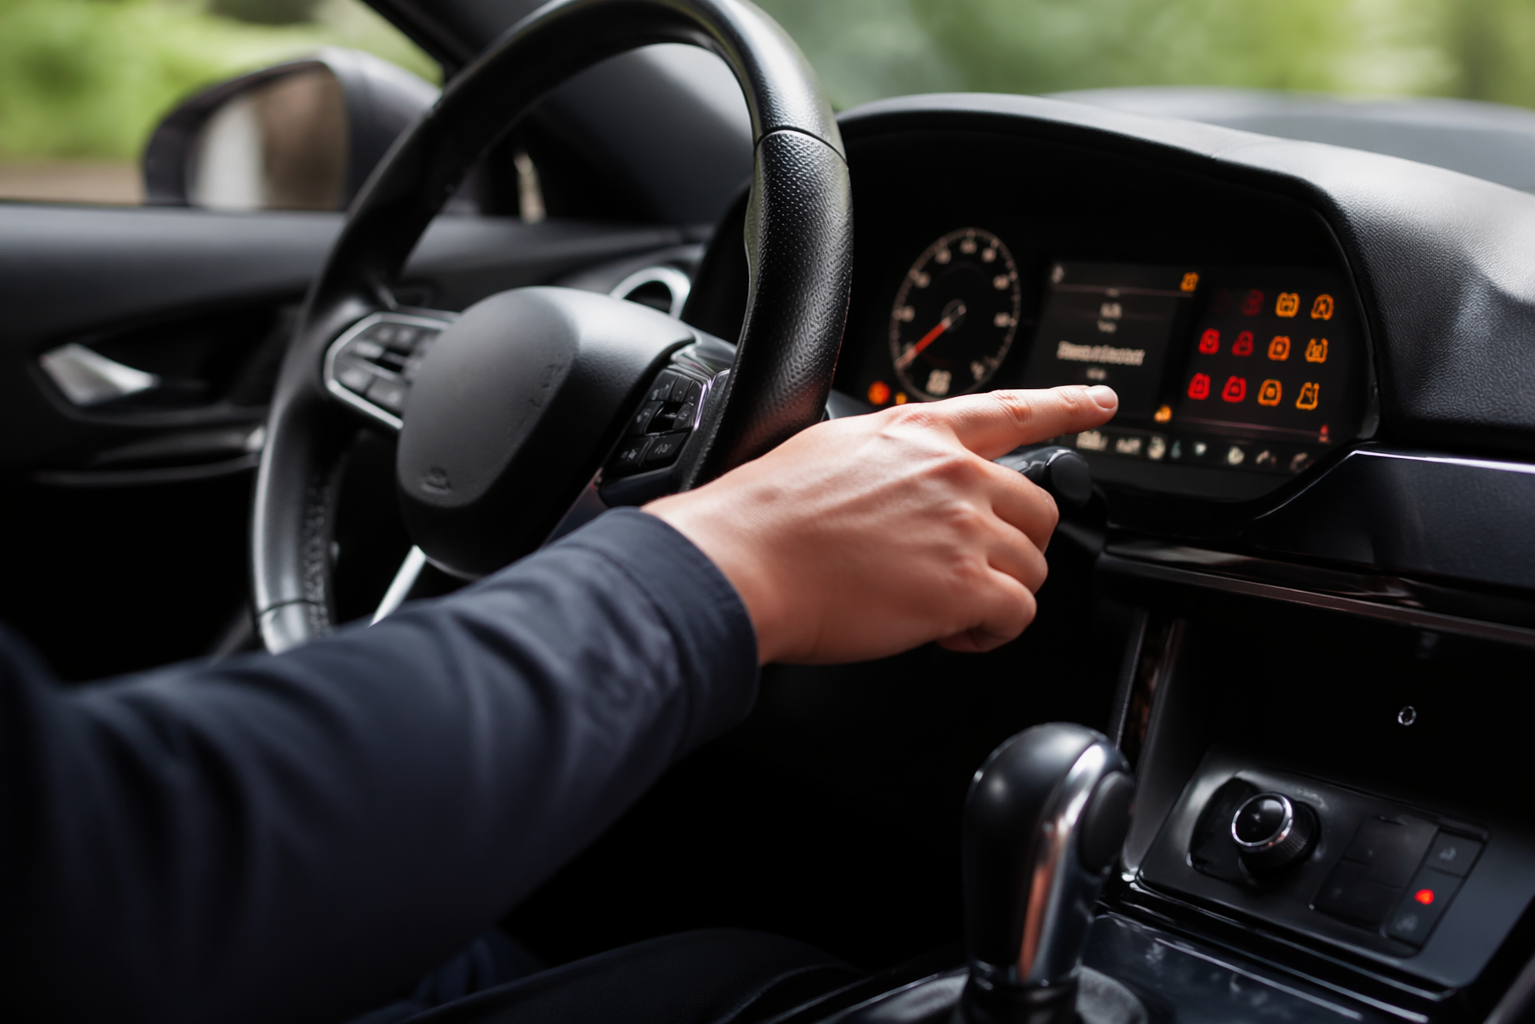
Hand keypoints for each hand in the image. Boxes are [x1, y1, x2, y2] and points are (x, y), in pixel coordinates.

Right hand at [645, 384, 1117, 663]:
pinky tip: (951, 633)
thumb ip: (886, 458)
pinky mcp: (963, 585)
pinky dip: (990, 634)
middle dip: (1013, 547)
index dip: (1066, 405)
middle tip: (967, 573)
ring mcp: (963, 527)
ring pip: (1031, 567)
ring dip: (997, 595)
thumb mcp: (830, 448)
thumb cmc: (765, 515)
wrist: (743, 559)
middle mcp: (954, 473)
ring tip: (944, 610)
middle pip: (1038, 509)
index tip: (1101, 402)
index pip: (1013, 411)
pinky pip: (1017, 615)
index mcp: (921, 433)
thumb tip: (897, 485)